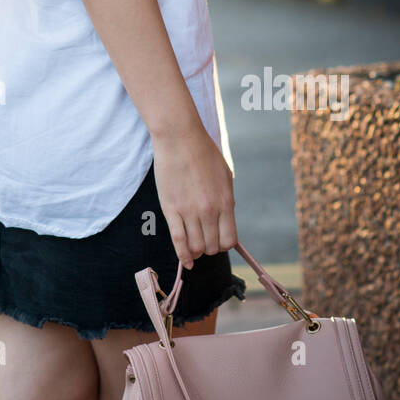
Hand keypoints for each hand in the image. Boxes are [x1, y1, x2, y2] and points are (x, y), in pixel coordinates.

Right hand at [150, 124, 237, 270]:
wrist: (179, 137)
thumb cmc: (203, 152)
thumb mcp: (225, 176)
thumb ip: (226, 199)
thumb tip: (225, 219)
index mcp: (226, 202)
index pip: (229, 240)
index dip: (224, 245)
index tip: (218, 241)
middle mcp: (209, 210)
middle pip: (211, 246)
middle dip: (209, 248)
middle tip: (204, 242)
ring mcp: (189, 211)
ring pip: (195, 246)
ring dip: (196, 252)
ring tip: (194, 249)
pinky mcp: (171, 209)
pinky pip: (178, 240)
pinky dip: (182, 255)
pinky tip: (186, 262)